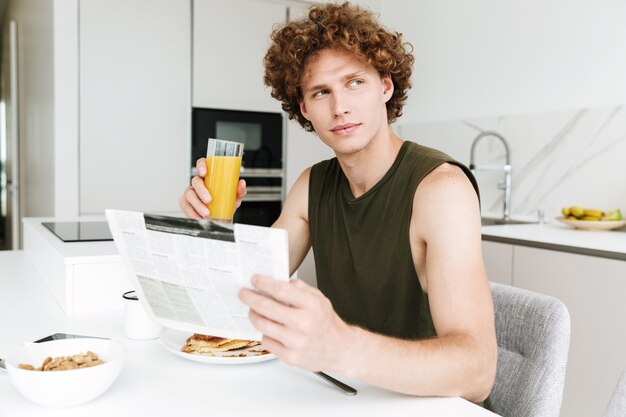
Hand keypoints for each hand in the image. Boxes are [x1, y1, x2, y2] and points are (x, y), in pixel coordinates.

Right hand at [179, 157, 246, 218]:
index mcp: (209, 177)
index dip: (201, 165)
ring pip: (189, 194)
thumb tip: (241, 183)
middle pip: (195, 180)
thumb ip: (239, 191)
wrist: (220, 220)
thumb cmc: (225, 205)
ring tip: (206, 213)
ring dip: (197, 204)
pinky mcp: (186, 203)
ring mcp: (191, 193)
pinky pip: (185, 206)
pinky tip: (198, 217)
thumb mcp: (234, 198)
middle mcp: (199, 183)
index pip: (202, 165)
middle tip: (209, 200)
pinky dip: (192, 212)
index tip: (204, 172)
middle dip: (201, 190)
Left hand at [238, 275, 353, 372]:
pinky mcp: (290, 357)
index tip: (254, 279)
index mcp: (312, 305)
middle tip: (243, 293)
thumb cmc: (327, 323)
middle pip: (266, 307)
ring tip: (252, 310)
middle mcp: (303, 323)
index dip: (264, 283)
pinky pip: (267, 341)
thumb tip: (277, 281)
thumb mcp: (319, 299)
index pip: (281, 290)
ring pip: (262, 324)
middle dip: (250, 297)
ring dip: (253, 314)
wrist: (340, 349)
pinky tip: (269, 328)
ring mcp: (296, 342)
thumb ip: (299, 289)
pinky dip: (264, 332)